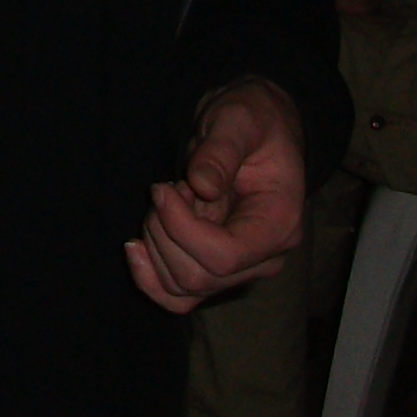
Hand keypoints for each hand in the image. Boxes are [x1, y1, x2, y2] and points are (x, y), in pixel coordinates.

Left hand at [130, 79, 304, 312]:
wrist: (256, 130)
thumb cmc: (252, 121)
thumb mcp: (238, 120)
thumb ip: (221, 150)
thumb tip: (203, 185)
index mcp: (280, 224)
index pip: (224, 256)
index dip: (181, 229)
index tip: (163, 189)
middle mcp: (265, 258)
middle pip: (198, 277)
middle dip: (164, 231)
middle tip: (166, 189)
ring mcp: (241, 270)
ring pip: (182, 288)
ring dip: (156, 244)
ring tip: (167, 201)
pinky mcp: (216, 269)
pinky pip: (178, 296)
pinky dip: (149, 277)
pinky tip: (136, 247)